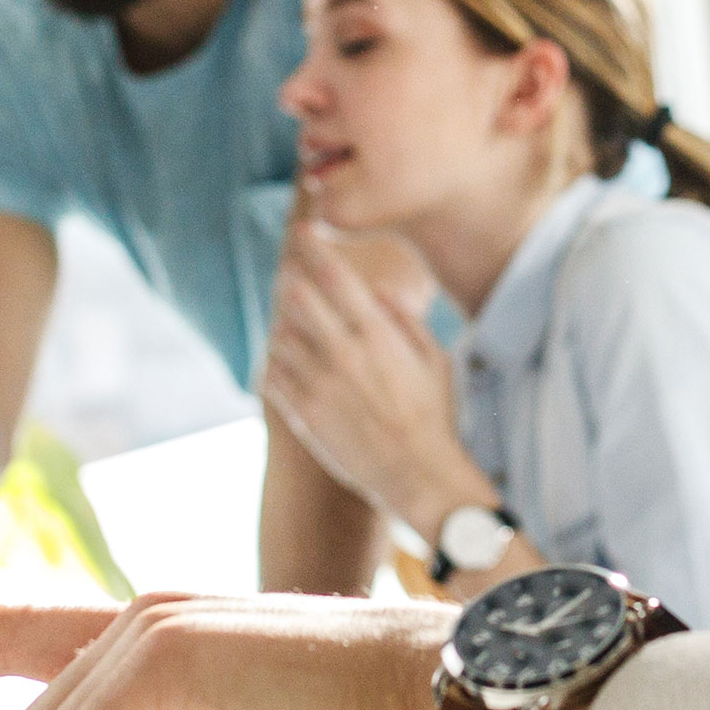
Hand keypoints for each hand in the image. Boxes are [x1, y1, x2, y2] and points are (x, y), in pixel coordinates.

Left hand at [261, 227, 481, 537]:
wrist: (419, 476)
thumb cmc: (434, 418)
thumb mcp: (436, 361)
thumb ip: (406, 322)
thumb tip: (380, 292)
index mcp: (377, 333)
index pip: (335, 274)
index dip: (315, 247)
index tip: (305, 232)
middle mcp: (343, 352)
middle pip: (298, 296)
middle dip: (293, 282)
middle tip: (294, 280)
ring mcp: (319, 383)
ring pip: (281, 335)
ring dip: (286, 327)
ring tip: (299, 332)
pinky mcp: (304, 414)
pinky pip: (273, 375)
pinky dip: (277, 364)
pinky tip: (292, 368)